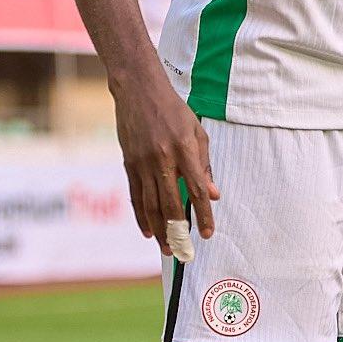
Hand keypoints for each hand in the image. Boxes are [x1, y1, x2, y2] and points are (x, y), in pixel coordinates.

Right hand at [113, 71, 218, 251]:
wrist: (138, 90)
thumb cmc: (174, 110)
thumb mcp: (197, 132)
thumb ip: (204, 164)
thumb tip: (213, 194)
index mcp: (184, 149)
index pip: (196, 190)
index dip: (204, 214)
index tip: (208, 233)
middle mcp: (162, 159)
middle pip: (170, 204)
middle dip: (178, 232)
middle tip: (184, 251)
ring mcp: (142, 163)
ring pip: (150, 205)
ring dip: (159, 230)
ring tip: (167, 248)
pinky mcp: (128, 164)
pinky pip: (135, 196)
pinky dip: (141, 216)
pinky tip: (148, 232)